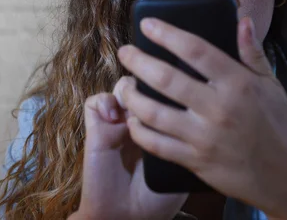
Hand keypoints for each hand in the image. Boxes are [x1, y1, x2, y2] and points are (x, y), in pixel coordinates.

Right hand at [72, 89, 187, 219]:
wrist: (128, 217)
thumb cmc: (159, 197)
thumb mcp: (183, 164)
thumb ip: (187, 136)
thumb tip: (192, 108)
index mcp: (164, 124)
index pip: (168, 90)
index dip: (172, 83)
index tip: (179, 89)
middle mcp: (142, 119)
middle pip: (147, 81)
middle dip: (153, 80)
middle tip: (158, 94)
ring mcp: (118, 123)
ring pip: (123, 86)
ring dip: (129, 89)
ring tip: (134, 106)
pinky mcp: (96, 130)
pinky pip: (94, 102)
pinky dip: (104, 102)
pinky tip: (114, 117)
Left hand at [115, 16, 286, 217]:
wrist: (283, 175)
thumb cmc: (276, 124)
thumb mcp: (271, 84)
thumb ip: (252, 53)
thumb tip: (242, 20)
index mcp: (237, 84)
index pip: (196, 50)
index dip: (167, 34)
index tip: (147, 24)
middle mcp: (217, 108)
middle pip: (166, 78)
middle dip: (138, 61)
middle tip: (125, 52)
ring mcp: (203, 137)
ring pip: (154, 113)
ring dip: (132, 96)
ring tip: (124, 84)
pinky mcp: (194, 160)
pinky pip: (157, 145)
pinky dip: (139, 131)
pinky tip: (133, 119)